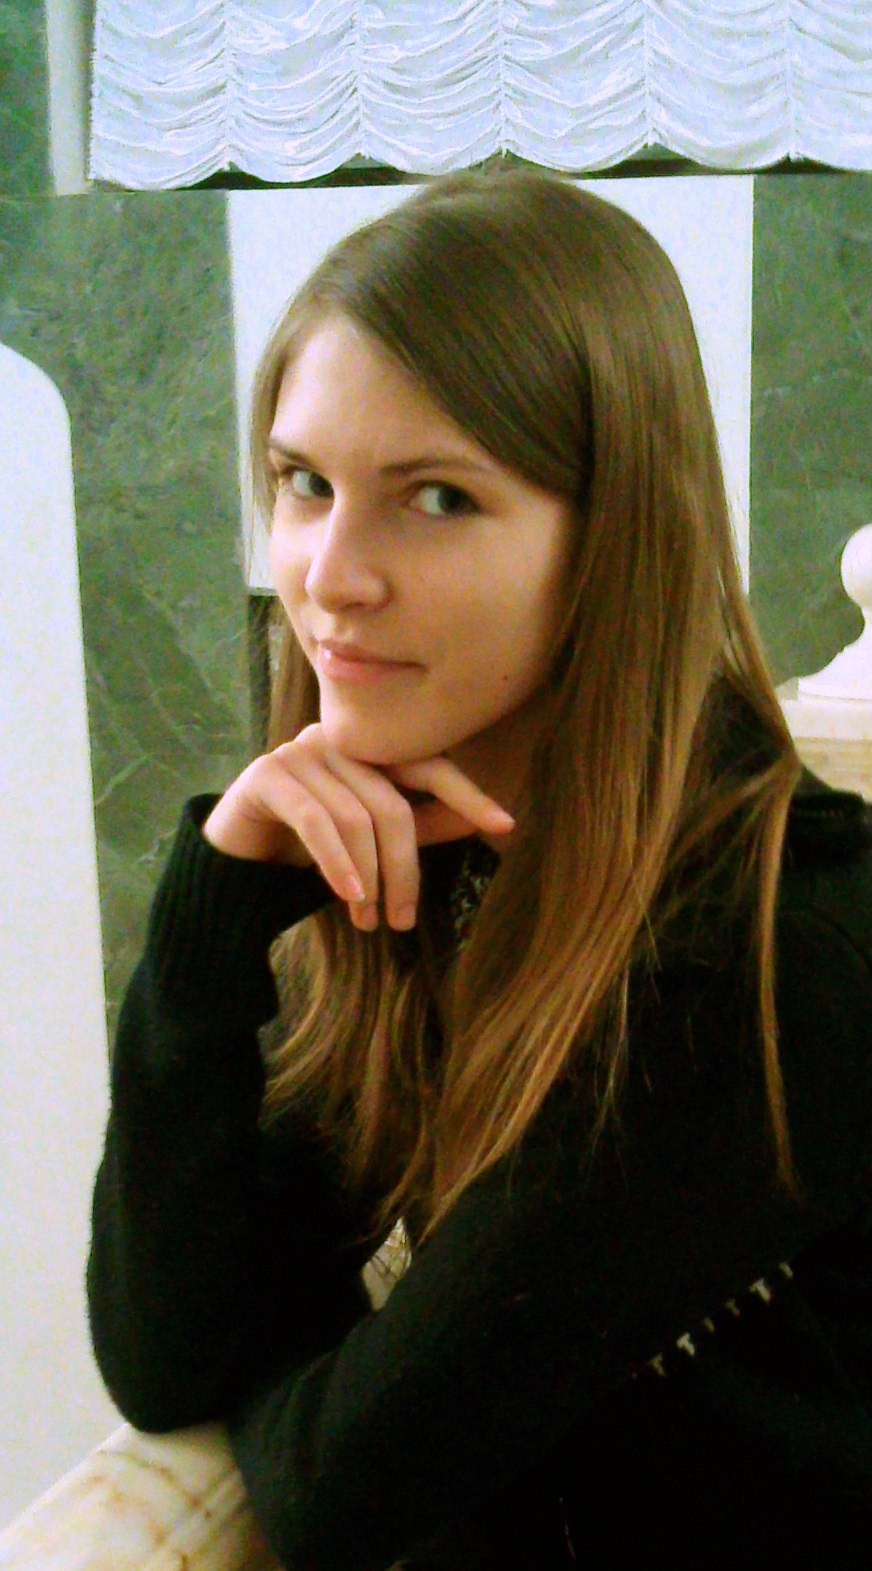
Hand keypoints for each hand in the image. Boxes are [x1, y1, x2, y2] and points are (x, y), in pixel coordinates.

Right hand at [201, 724, 514, 930]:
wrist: (234, 862)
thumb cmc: (308, 849)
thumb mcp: (372, 842)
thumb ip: (422, 826)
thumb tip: (481, 821)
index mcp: (367, 750)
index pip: (428, 765)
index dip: (466, 795)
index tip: (504, 826)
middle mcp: (335, 740)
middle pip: (391, 803)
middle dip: (403, 868)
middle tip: (403, 919)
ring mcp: (298, 751)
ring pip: (356, 817)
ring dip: (369, 877)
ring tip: (370, 922)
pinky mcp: (266, 774)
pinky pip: (315, 821)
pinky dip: (338, 864)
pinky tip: (349, 897)